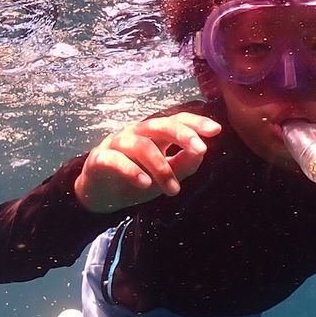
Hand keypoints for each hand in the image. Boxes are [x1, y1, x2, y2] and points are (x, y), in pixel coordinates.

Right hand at [74, 112, 222, 212]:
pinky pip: (117, 160)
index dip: (195, 123)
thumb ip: (183, 164)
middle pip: (160, 125)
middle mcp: (136, 133)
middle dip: (182, 135)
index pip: (176, 121)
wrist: (100, 195)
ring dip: (161, 168)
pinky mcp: (100, 158)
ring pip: (142, 146)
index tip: (216, 130)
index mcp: (154, 134)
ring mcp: (117, 143)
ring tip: (173, 190)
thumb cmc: (136, 180)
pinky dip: (132, 171)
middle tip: (201, 149)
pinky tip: (144, 184)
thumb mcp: (164, 176)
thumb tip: (202, 152)